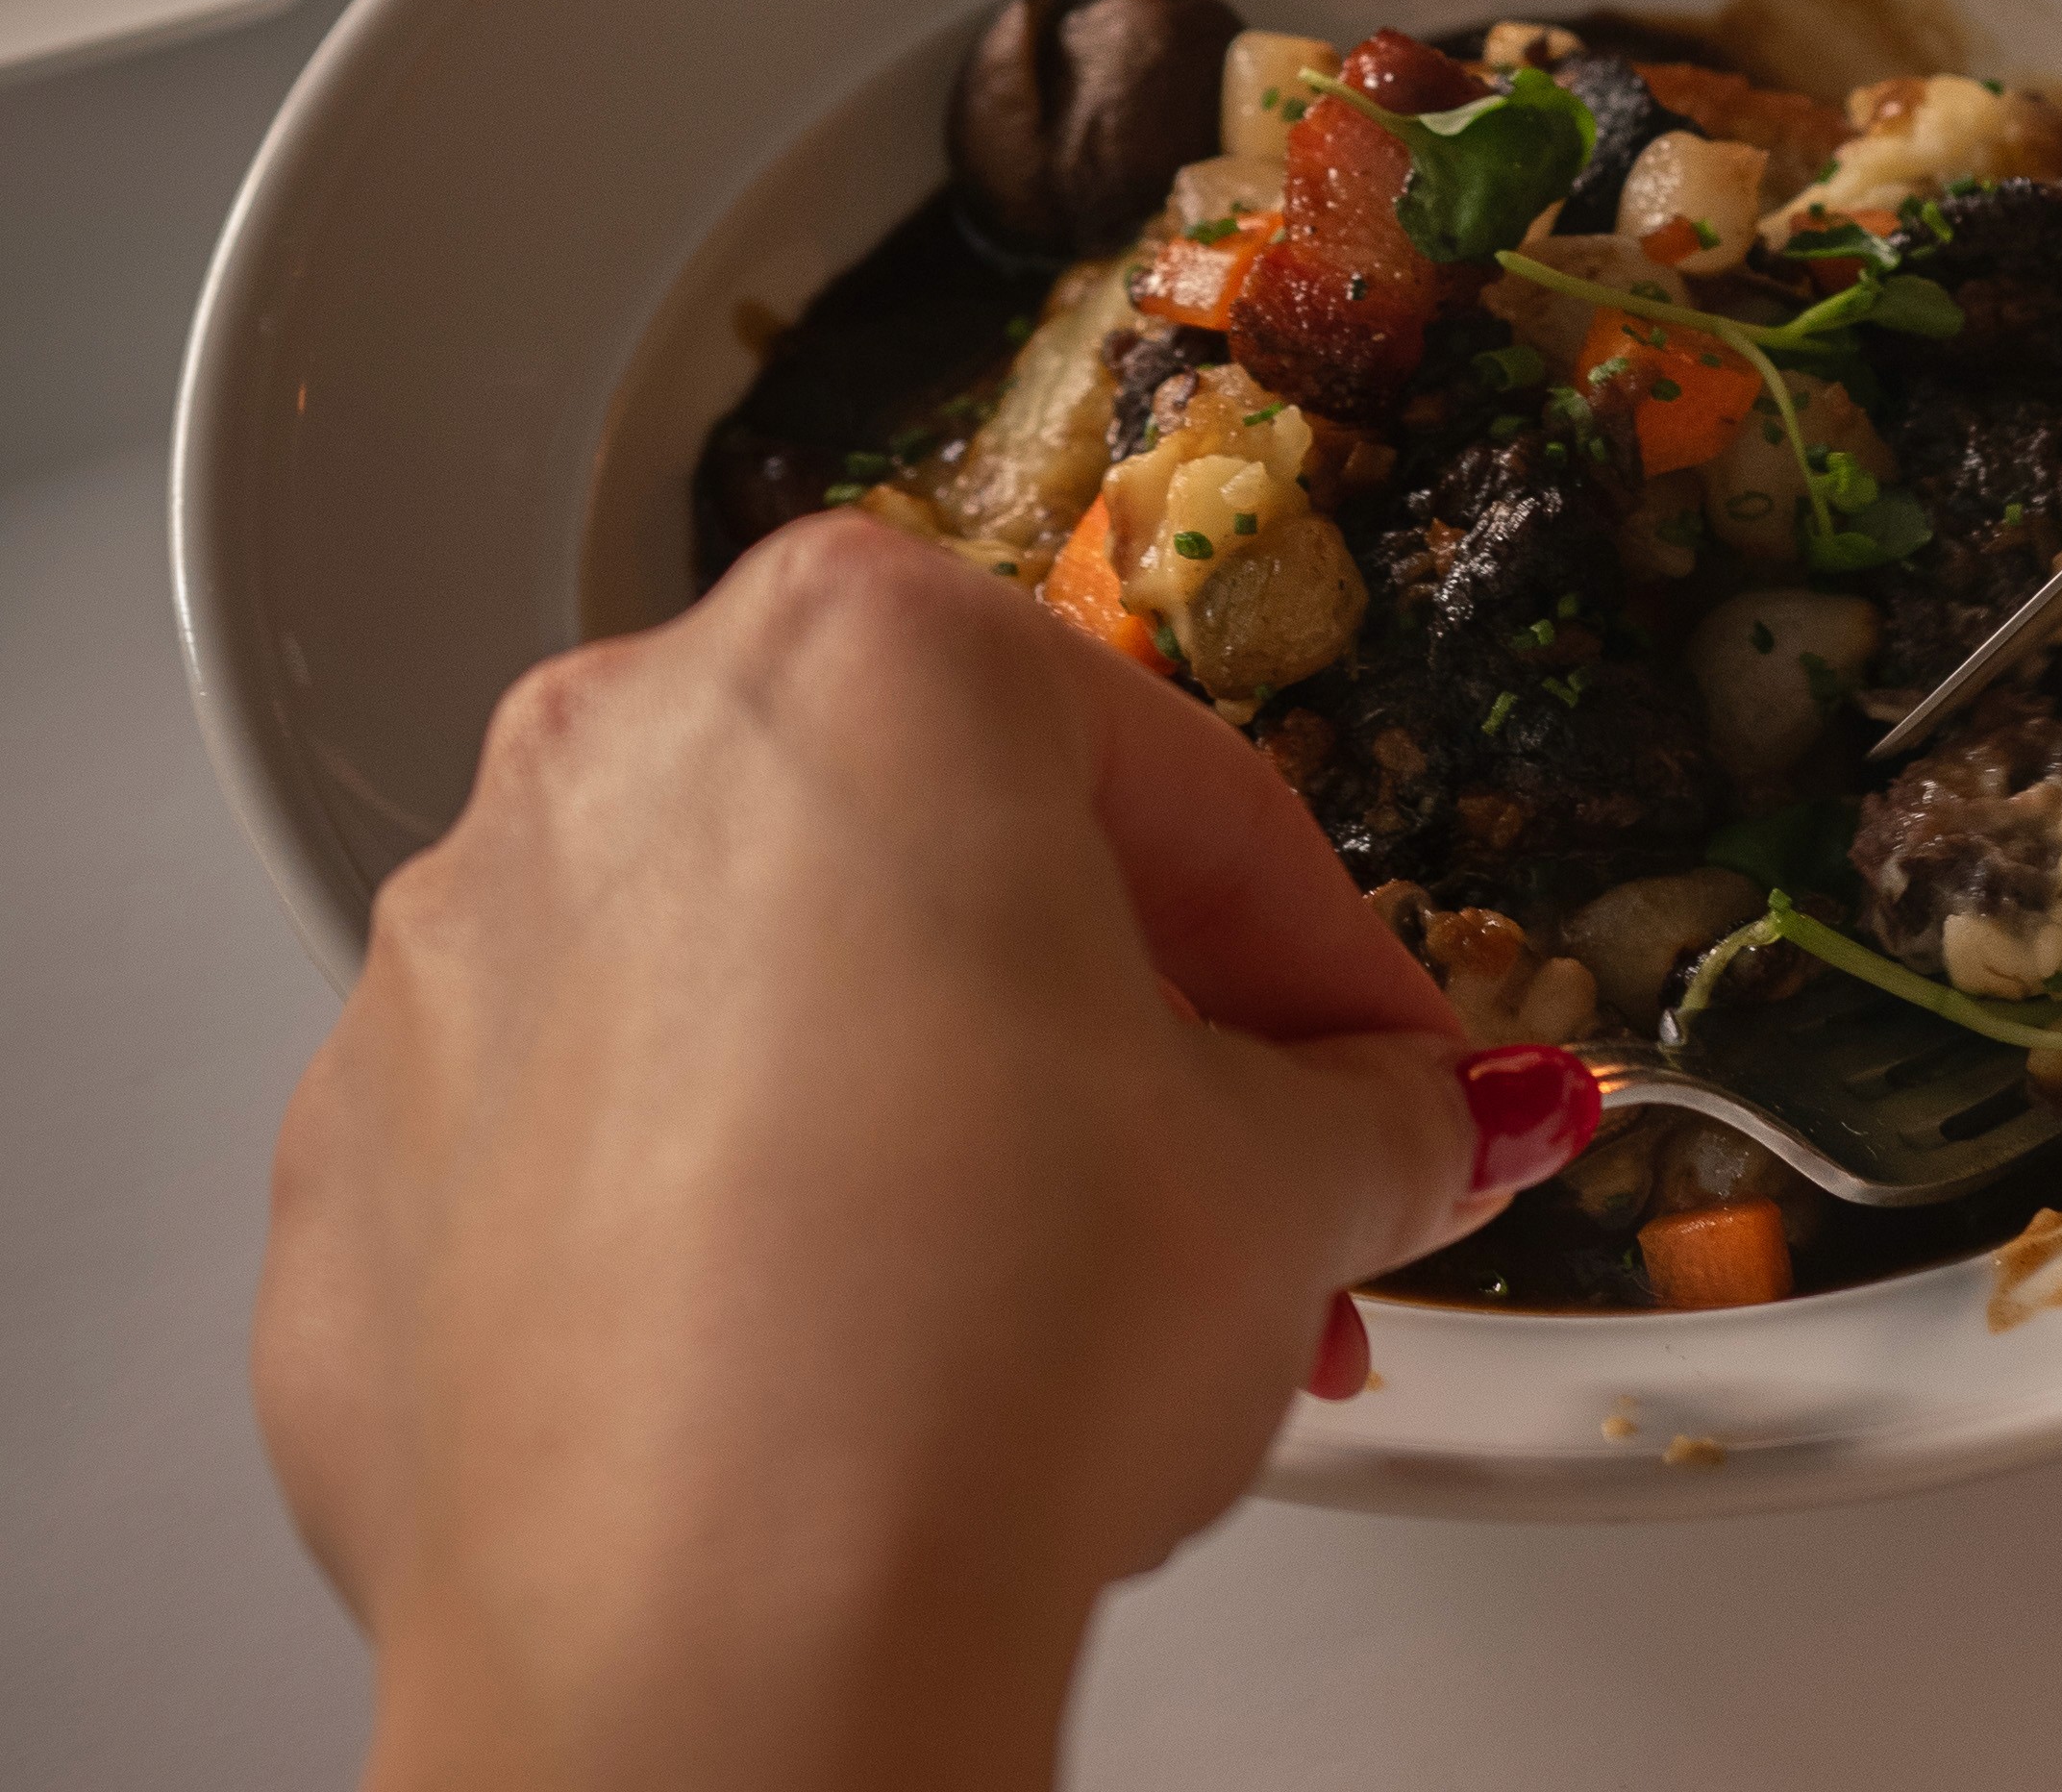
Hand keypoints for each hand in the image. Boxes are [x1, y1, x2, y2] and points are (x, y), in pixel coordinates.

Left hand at [256, 517, 1596, 1791]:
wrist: (708, 1662)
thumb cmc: (976, 1350)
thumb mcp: (1285, 1190)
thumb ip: (1380, 1109)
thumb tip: (1440, 1111)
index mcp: (868, 663)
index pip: (1170, 785)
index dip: (1312, 951)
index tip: (1375, 1069)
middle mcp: (626, 752)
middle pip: (943, 863)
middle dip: (1105, 1031)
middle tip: (1226, 1194)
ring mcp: (459, 955)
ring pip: (751, 991)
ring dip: (901, 1112)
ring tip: (1030, 1313)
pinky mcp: (358, 1164)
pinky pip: (580, 1147)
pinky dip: (698, 1225)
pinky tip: (811, 1362)